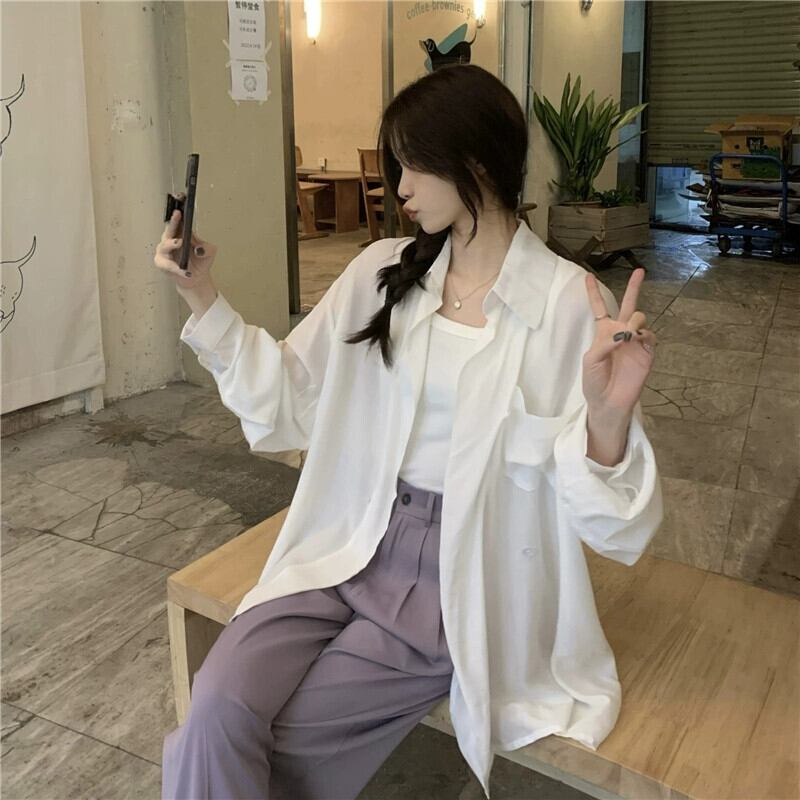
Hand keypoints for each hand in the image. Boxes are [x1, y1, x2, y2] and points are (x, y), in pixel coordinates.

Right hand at [153, 205, 216, 292]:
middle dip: (173, 220)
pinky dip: (177, 269)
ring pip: (164, 245)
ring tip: (180, 242)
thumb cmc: (201, 261)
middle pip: (170, 227)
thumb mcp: (210, 252)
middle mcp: (171, 239)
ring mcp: (165, 251)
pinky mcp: (163, 264)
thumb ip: (207, 248)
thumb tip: (198, 249)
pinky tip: (185, 271)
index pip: (179, 218)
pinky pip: (167, 265)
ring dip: (171, 243)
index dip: (178, 208)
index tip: (180, 197)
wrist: (197, 278)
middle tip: (177, 214)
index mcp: (181, 232)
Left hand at [582, 268, 656, 417]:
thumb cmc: (594, 382)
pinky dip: (643, 334)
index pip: (599, 308)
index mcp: (602, 333)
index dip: (593, 292)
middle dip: (634, 288)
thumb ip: (604, 343)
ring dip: (634, 321)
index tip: (587, 276)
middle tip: (639, 271)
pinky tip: (636, 340)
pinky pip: (649, 335)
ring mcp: (635, 342)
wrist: (608, 402)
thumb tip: (624, 332)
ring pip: (639, 318)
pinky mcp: (646, 353)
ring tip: (628, 334)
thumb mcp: (591, 360)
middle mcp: (620, 334)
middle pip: (628, 305)